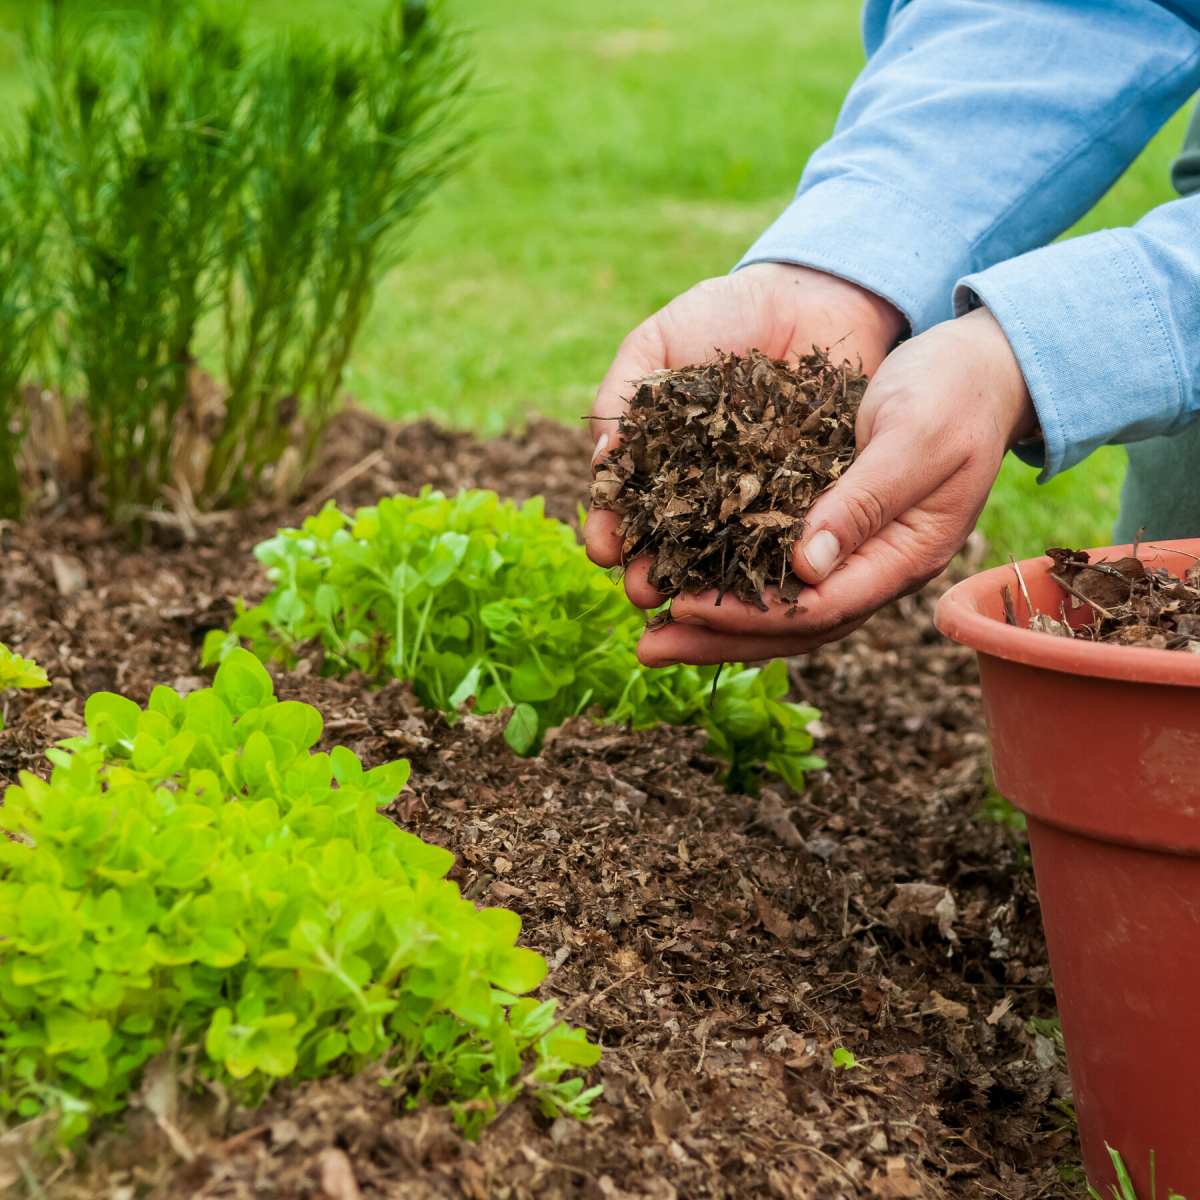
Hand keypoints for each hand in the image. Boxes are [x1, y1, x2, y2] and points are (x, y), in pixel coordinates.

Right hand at [584, 262, 904, 575]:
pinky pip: (786, 530)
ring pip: (725, 548)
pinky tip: (755, 579)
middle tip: (643, 593)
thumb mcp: (657, 342)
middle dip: (652, 570)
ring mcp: (755, 494)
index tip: (602, 548)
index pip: (626, 504)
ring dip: (704, 580)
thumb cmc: (724, 313)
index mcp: (659, 458)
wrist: (810, 293)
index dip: (610, 528)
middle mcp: (703, 486)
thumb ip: (623, 397)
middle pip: (671, 540)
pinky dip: (770, 556)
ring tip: (689, 601)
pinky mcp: (808, 494)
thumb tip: (602, 459)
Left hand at [636, 306, 1036, 664]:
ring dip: (716, 622)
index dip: (750, 614)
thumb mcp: (914, 436)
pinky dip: (730, 578)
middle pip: (791, 625)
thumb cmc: (954, 391)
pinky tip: (684, 575)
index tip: (683, 607)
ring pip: (780, 604)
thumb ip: (864, 500)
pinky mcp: (833, 526)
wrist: (981, 366)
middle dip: (717, 638)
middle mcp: (876, 567)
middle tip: (647, 649)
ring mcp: (856, 552)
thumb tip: (805, 567)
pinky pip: (776, 568)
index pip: (819, 608)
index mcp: (904, 556)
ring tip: (651, 630)